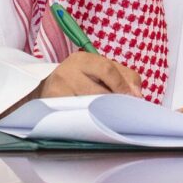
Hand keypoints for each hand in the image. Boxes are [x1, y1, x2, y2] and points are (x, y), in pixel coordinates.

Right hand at [0, 44, 143, 114]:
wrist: (45, 91)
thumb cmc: (79, 81)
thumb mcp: (99, 72)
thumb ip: (124, 77)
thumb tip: (137, 95)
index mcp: (83, 59)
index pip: (107, 69)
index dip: (123, 86)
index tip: (134, 99)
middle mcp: (68, 70)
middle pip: (99, 91)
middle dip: (115, 103)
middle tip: (123, 113)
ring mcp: (58, 88)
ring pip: (89, 105)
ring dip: (103, 114)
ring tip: (109, 119)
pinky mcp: (52, 104)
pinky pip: (76, 115)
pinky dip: (87, 120)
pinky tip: (93, 123)